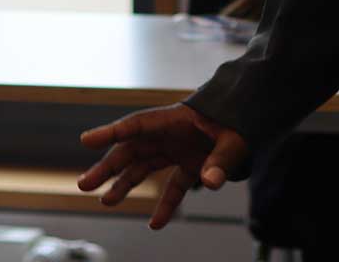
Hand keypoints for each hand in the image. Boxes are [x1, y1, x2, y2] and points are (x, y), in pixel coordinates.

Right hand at [78, 103, 248, 229]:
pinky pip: (172, 186)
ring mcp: (178, 149)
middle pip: (132, 150)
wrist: (253, 115)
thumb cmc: (241, 119)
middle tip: (84, 185)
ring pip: (143, 167)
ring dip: (124, 183)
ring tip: (106, 201)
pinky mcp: (190, 164)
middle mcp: (170, 134)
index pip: (138, 124)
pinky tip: (155, 223)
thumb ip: (221, 160)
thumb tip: (210, 182)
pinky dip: (164, 204)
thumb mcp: (234, 138)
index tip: (86, 140)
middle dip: (108, 167)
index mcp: (175, 119)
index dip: (112, 132)